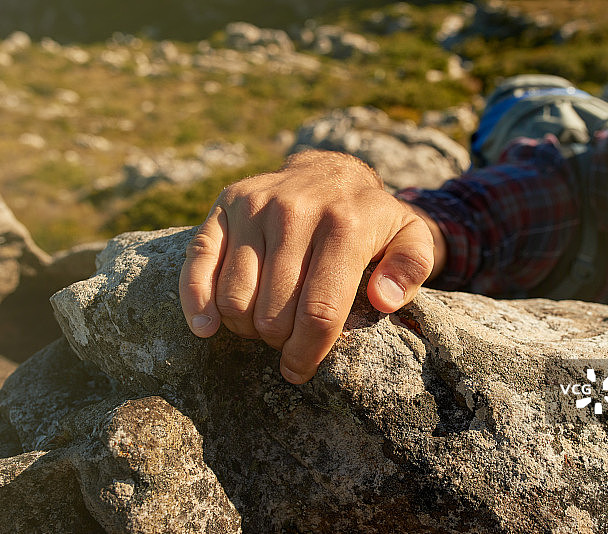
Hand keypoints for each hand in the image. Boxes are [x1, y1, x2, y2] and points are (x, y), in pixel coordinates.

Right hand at [179, 150, 438, 383]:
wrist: (330, 172)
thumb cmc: (370, 220)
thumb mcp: (410, 238)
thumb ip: (411, 268)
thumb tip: (384, 300)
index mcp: (345, 226)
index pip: (319, 311)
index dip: (307, 353)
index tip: (298, 371)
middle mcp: (297, 211)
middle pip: (274, 312)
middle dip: (280, 342)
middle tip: (288, 341)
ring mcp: (257, 206)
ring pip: (235, 298)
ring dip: (246, 328)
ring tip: (265, 324)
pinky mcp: (227, 205)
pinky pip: (198, 264)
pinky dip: (196, 303)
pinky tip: (206, 327)